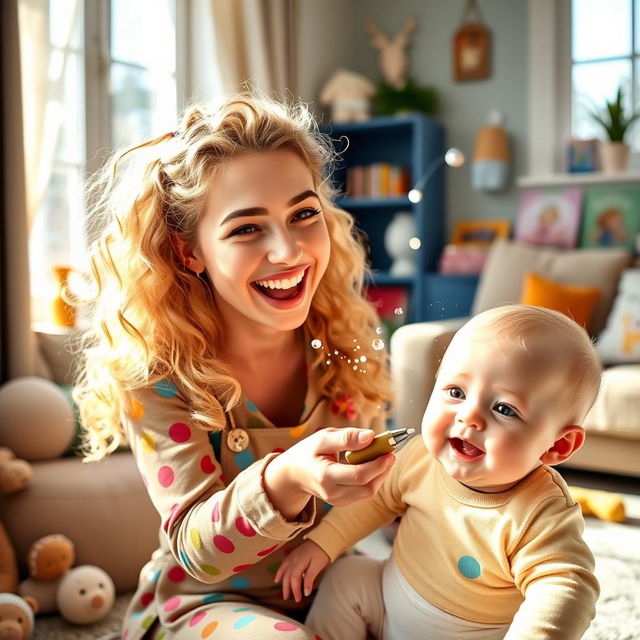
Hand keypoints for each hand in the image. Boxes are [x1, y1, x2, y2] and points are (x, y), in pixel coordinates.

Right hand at [264, 428, 394, 518]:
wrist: (292, 475)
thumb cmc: (308, 452)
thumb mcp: (322, 438)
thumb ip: (347, 437)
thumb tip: (371, 436)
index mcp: (325, 476)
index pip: (358, 475)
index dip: (378, 464)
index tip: (389, 449)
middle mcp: (332, 493)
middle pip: (367, 487)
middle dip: (383, 469)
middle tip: (390, 451)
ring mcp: (337, 501)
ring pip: (368, 492)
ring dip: (381, 474)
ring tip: (383, 456)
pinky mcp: (342, 502)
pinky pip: (364, 492)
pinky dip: (373, 479)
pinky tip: (373, 464)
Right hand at [275, 540, 329, 601]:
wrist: (323, 538)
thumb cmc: (322, 552)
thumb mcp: (318, 566)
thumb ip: (310, 578)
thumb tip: (306, 592)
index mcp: (299, 562)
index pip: (294, 579)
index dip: (295, 590)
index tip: (298, 599)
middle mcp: (294, 559)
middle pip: (287, 576)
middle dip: (287, 588)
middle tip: (288, 598)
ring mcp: (293, 556)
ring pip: (284, 570)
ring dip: (283, 581)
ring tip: (283, 591)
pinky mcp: (294, 554)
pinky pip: (284, 564)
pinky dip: (280, 571)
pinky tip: (279, 576)